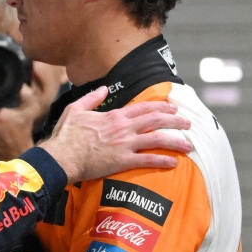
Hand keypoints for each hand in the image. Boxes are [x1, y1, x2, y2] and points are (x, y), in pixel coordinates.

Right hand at [40, 87, 192, 183]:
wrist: (61, 157)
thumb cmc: (66, 135)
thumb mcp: (75, 110)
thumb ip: (92, 98)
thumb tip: (104, 89)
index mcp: (113, 116)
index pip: (143, 108)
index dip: (161, 107)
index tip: (173, 108)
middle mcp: (123, 128)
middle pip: (155, 120)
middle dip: (175, 120)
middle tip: (187, 123)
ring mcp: (124, 144)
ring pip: (157, 139)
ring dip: (175, 141)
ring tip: (189, 143)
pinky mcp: (122, 161)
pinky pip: (147, 160)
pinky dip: (162, 160)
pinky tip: (174, 162)